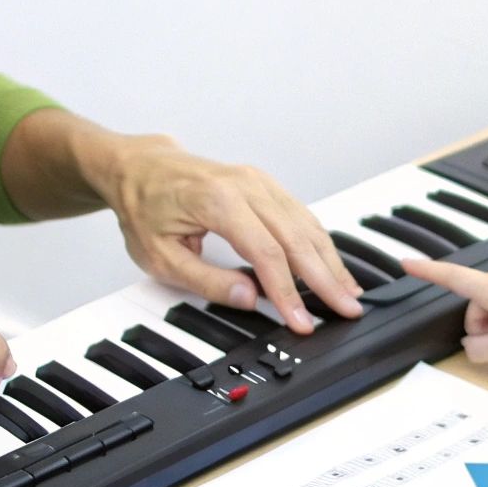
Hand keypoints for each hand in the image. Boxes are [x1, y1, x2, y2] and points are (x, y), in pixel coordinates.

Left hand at [95, 134, 362, 333]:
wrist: (139, 167)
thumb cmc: (144, 206)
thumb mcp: (160, 256)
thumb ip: (206, 280)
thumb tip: (249, 298)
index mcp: (217, 201)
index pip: (266, 252)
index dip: (289, 291)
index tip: (302, 319)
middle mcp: (245, 185)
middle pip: (297, 237)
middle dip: (325, 277)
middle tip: (347, 308)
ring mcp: (258, 181)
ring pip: (306, 223)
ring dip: (330, 260)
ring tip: (348, 291)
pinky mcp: (264, 184)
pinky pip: (300, 214)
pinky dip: (319, 241)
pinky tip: (330, 262)